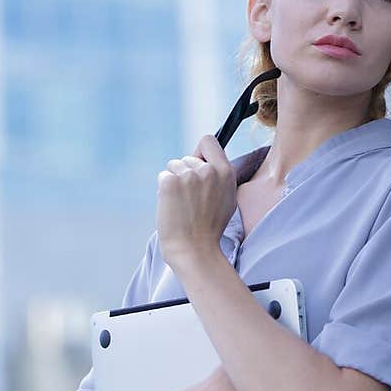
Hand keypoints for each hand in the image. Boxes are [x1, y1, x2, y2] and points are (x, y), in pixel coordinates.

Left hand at [156, 133, 236, 270]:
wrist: (194, 249)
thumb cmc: (209, 228)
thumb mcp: (228, 198)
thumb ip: (220, 176)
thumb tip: (206, 161)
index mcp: (226, 172)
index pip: (208, 141)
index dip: (200, 152)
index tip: (197, 165)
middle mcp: (208, 170)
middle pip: (187, 157)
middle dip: (185, 174)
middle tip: (190, 200)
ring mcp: (189, 175)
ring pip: (173, 166)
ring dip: (174, 182)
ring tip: (182, 205)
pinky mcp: (170, 182)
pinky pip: (163, 176)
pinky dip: (163, 190)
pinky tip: (172, 206)